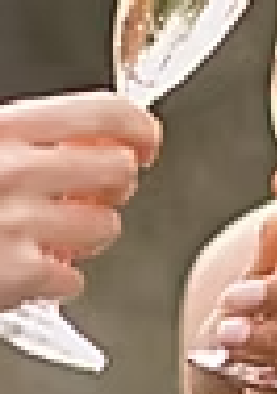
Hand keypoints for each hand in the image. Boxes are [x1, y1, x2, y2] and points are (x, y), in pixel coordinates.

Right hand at [0, 91, 160, 308]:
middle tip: (85, 199)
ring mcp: (17, 224)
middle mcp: (14, 171)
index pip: (105, 112)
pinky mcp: (16, 275)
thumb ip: (29, 138)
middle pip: (119, 173)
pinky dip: (54, 281)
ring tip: (47, 237)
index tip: (145, 143)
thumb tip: (98, 137)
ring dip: (84, 238)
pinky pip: (73, 279)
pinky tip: (23, 270)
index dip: (139, 129)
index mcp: (4, 129)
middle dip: (110, 190)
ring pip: (106, 229)